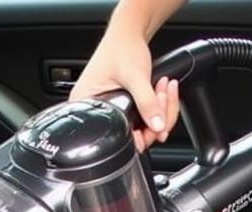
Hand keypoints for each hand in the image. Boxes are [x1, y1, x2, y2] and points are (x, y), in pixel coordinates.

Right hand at [71, 31, 179, 151]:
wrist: (128, 33)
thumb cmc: (122, 48)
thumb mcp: (135, 75)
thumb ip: (147, 102)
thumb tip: (158, 126)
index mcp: (87, 106)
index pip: (113, 137)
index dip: (138, 136)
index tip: (154, 123)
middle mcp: (97, 113)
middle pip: (131, 135)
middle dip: (154, 119)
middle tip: (162, 96)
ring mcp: (111, 112)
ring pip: (141, 128)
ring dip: (160, 110)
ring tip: (164, 89)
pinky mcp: (124, 109)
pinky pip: (143, 119)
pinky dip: (157, 108)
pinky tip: (161, 92)